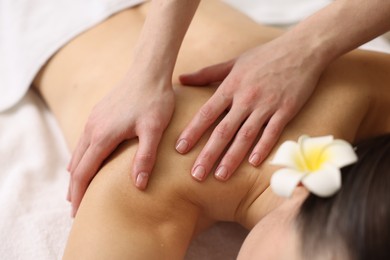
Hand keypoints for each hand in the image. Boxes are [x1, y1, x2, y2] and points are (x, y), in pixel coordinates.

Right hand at [67, 72, 173, 215]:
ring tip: (78, 189)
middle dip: (75, 188)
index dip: (80, 193)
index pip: (84, 171)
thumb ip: (145, 157)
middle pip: (76, 164)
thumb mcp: (154, 130)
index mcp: (103, 136)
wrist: (148, 72)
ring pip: (78, 152)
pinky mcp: (99, 114)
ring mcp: (94, 119)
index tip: (78, 212)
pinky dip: (81, 157)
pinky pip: (84, 141)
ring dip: (76, 173)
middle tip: (76, 208)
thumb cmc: (154, 100)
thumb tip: (137, 185)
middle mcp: (92, 128)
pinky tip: (87, 161)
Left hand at [176, 38, 322, 181]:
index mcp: (231, 86)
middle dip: (209, 153)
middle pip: (224, 130)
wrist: (302, 48)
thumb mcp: (234, 62)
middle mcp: (246, 98)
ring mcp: (267, 105)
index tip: (180, 149)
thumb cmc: (264, 56)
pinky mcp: (286, 110)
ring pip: (246, 135)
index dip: (193, 131)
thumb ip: (207, 74)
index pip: (207, 112)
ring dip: (232, 157)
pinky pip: (272, 132)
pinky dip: (263, 147)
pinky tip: (253, 163)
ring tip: (220, 176)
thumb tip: (181, 79)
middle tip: (196, 174)